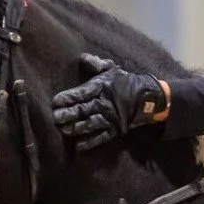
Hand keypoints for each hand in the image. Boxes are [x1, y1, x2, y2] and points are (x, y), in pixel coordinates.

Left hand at [51, 54, 168, 151]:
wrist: (147, 97)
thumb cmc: (125, 82)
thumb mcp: (111, 69)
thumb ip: (96, 63)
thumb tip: (82, 57)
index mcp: (101, 87)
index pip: (82, 93)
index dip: (68, 97)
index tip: (55, 101)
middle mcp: (104, 103)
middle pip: (84, 110)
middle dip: (68, 114)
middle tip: (55, 118)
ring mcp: (110, 118)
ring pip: (91, 124)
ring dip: (77, 128)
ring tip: (64, 130)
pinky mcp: (115, 129)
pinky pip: (101, 137)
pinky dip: (90, 142)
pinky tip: (78, 146)